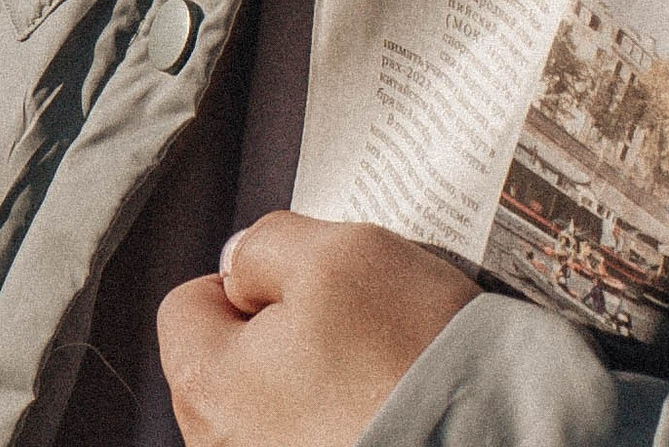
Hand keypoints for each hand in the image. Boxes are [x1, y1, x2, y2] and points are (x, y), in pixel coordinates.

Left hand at [156, 210, 479, 446]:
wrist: (480, 437)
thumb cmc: (403, 355)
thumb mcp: (338, 253)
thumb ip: (269, 243)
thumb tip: (242, 260)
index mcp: (207, 388)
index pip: (188, 304)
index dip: (248, 277)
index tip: (304, 283)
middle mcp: (221, 446)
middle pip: (229, 356)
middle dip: (282, 328)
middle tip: (348, 319)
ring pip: (273, 398)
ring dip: (315, 375)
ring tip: (375, 366)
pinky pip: (310, 432)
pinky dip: (340, 415)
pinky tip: (381, 404)